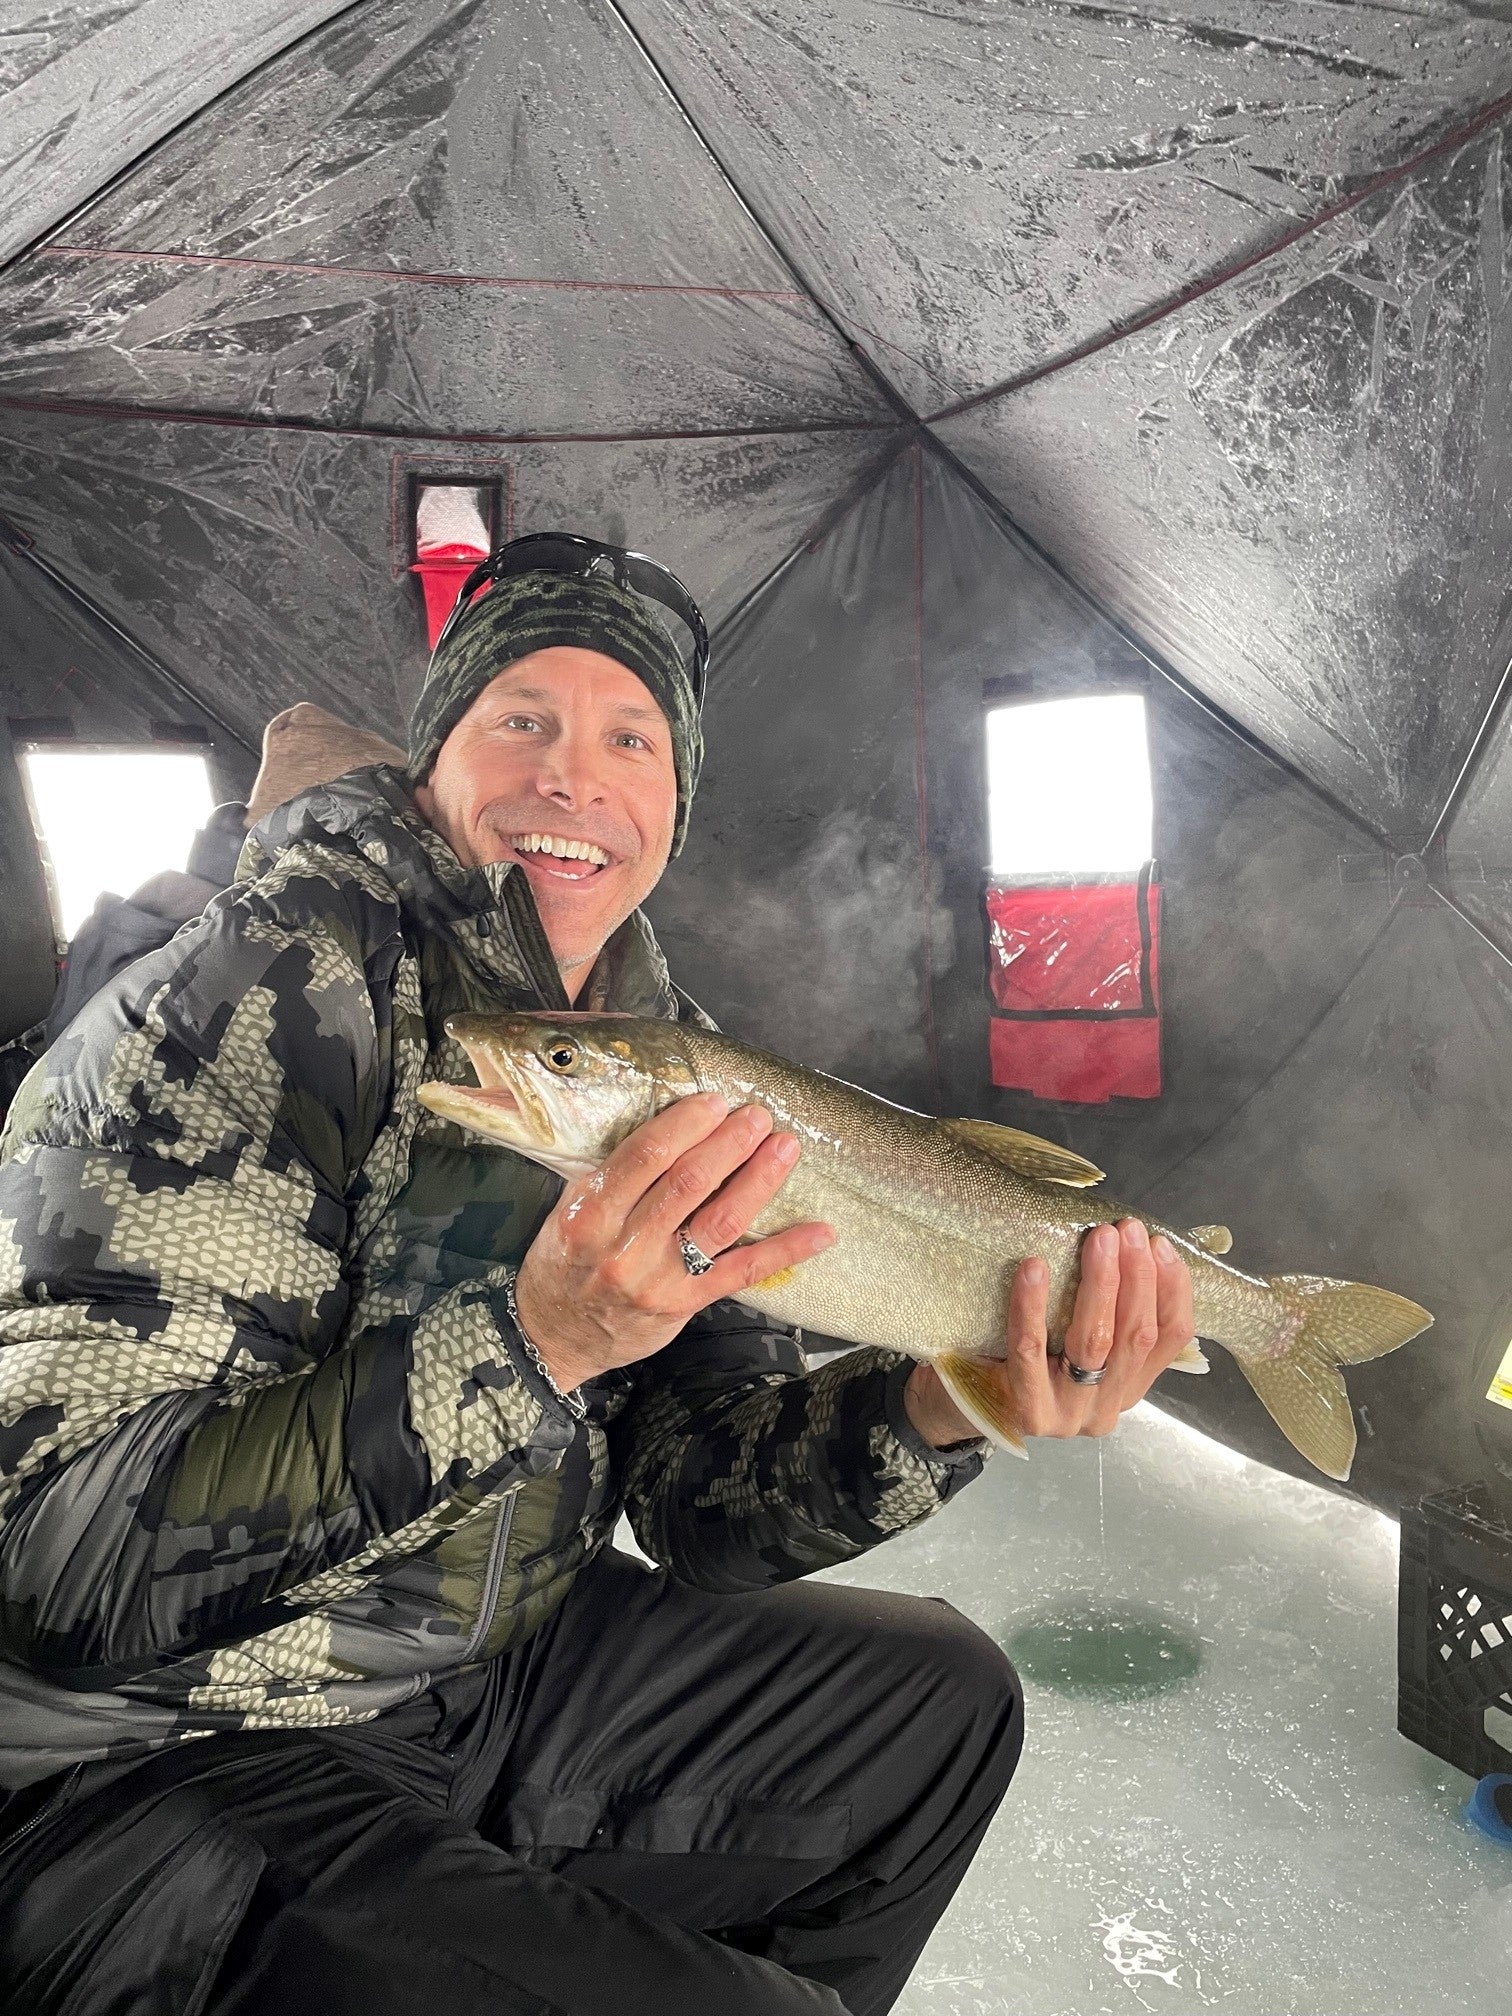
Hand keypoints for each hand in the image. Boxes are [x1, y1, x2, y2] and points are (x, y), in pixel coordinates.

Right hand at [513, 1091, 833, 1393]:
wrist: (552, 1336)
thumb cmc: (563, 1263)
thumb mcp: (569, 1212)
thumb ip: (612, 1175)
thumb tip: (669, 1125)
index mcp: (590, 1212)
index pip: (644, 1156)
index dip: (686, 1124)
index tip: (714, 1101)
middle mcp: (624, 1246)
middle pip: (688, 1183)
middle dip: (730, 1143)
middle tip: (758, 1116)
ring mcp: (658, 1278)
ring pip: (719, 1221)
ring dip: (759, 1180)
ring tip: (785, 1148)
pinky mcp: (685, 1304)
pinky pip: (742, 1272)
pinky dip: (785, 1249)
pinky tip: (819, 1231)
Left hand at [905, 1219, 1194, 1448]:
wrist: (961, 1405)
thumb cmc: (1021, 1360)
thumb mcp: (1073, 1342)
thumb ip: (1105, 1314)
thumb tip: (1130, 1245)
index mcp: (1128, 1387)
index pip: (1169, 1339)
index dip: (1172, 1289)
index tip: (1160, 1244)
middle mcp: (1106, 1407)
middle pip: (1134, 1336)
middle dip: (1137, 1277)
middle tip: (1127, 1230)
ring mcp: (1069, 1415)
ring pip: (1094, 1343)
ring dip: (1100, 1284)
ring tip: (1098, 1240)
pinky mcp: (1028, 1411)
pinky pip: (1031, 1351)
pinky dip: (1033, 1306)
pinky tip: (1034, 1268)